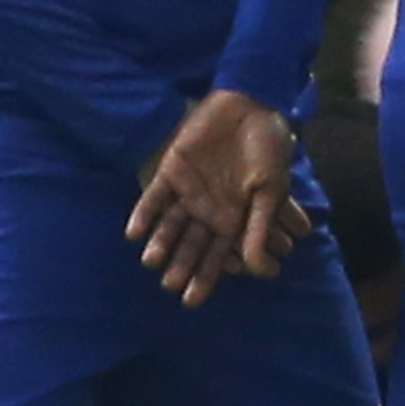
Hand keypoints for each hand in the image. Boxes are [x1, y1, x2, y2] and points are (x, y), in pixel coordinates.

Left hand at [124, 89, 308, 305]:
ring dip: (160, 243)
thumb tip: (259, 270)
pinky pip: (154, 197)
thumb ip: (261, 228)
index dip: (205, 278)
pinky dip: (144, 213)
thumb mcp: (271, 190)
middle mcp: (208, 210)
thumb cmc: (267, 148)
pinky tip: (133, 233)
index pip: (217, 256)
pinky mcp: (171, 171)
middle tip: (169, 286)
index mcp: (234, 219)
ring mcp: (188, 191)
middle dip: (180, 266)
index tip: (192, 301)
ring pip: (170, 225)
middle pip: (190, 245)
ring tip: (150, 261)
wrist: (250, 104)